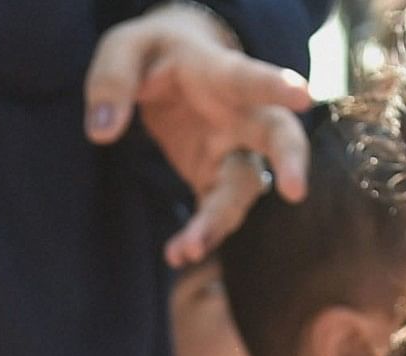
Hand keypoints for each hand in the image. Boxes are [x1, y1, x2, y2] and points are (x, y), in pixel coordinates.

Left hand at [85, 3, 312, 264]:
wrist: (166, 68)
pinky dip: (201, 235)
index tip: (304, 95)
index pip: (249, 78)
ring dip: (220, 220)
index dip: (275, 86)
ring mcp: (230, 150)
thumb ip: (112, 82)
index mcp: (217, 73)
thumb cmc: (149, 54)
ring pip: (242, 188)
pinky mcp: (213, 178)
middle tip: (295, 191)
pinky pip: (216, 212)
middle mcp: (237, 115)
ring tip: (186, 250)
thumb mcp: (122, 50)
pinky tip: (177, 255)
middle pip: (275, 136)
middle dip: (288, 160)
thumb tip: (102, 131)